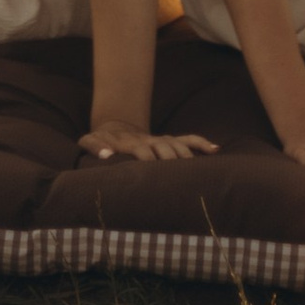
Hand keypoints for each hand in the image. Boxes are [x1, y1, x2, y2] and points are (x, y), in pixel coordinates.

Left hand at [77, 121, 217, 161]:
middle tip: (182, 178)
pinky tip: (215, 149)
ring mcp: (160, 140)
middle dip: (173, 161)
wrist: (113, 125)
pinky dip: (200, 142)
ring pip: (178, 143)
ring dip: (188, 154)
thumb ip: (94, 146)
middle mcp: (149, 141)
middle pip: (165, 148)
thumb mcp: (89, 140)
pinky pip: (187, 139)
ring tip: (199, 171)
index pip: (143, 152)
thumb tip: (105, 157)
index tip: (153, 175)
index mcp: (131, 143)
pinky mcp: (167, 141)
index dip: (148, 162)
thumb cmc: (101, 140)